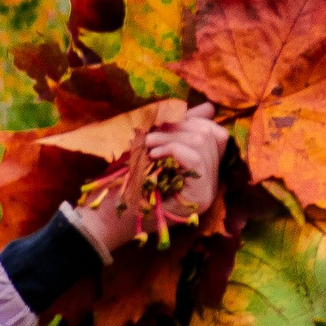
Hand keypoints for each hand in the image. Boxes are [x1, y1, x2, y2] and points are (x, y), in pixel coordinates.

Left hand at [66, 98, 228, 260]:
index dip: (193, 121)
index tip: (164, 122)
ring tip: (147, 143)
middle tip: (151, 133)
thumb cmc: (127, 182)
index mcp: (205, 168)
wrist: (109, 217)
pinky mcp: (200, 197)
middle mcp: (211, 181)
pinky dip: (173, 149)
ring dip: (171, 136)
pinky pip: (196, 158)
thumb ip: (179, 129)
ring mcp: (208, 190)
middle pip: (210, 134)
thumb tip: (208, 108)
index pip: (217, 134)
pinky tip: (153, 154)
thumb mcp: (156, 148)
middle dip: (178, 126)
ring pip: (202, 142)